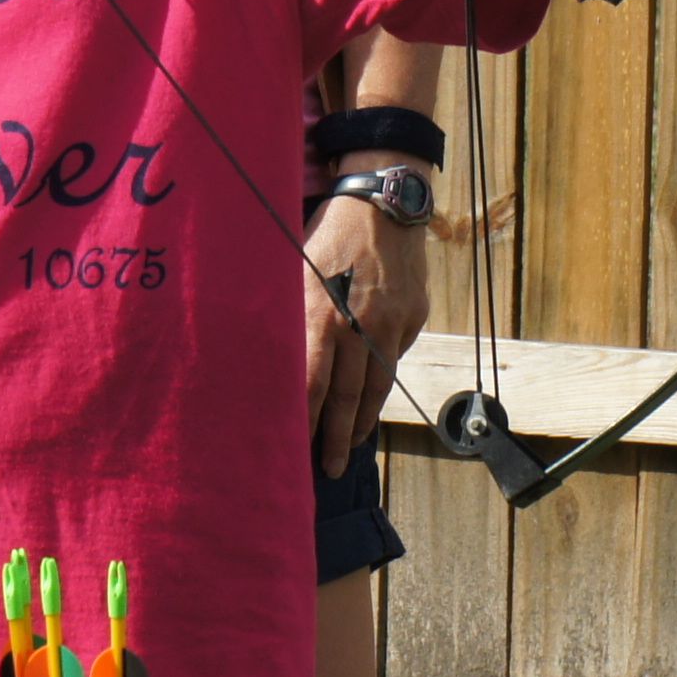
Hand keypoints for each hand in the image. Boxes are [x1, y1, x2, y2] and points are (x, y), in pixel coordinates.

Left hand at [302, 194, 430, 478]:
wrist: (383, 204)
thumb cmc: (327, 235)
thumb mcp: (294, 269)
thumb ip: (287, 315)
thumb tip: (264, 358)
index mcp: (322, 315)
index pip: (310, 383)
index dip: (302, 421)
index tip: (292, 450)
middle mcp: (358, 326)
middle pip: (348, 396)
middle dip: (336, 439)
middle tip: (329, 471)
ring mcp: (390, 325)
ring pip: (377, 385)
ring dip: (363, 421)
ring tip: (351, 446)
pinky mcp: (412, 319)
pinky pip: (393, 358)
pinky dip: (381, 383)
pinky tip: (371, 400)